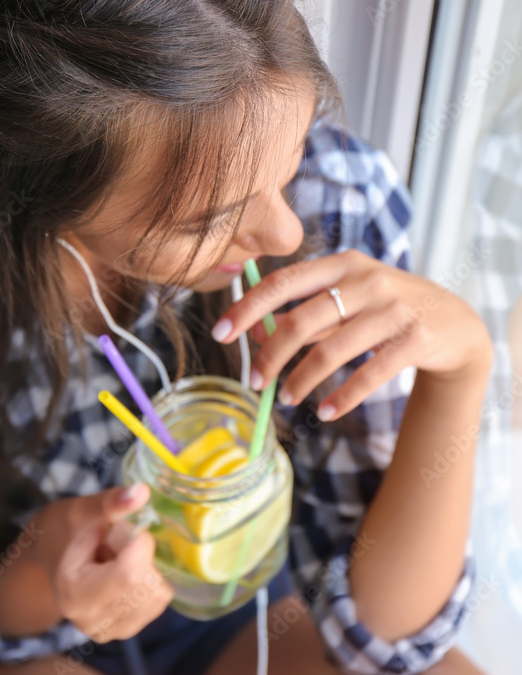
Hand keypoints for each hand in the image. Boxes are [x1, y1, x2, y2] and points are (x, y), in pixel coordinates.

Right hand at [31, 484, 173, 641]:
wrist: (50, 556)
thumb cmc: (64, 530)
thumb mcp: (82, 510)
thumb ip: (112, 502)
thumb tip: (143, 491)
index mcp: (75, 594)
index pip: (130, 572)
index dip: (139, 542)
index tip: (124, 528)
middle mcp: (92, 621)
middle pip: (146, 585)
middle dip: (141, 556)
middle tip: (115, 546)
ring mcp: (110, 631)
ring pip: (158, 594)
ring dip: (146, 570)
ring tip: (117, 560)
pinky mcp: (125, 631)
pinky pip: (159, 603)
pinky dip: (149, 583)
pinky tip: (124, 574)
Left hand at [211, 249, 492, 419]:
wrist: (455, 323)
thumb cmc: (387, 309)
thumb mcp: (348, 299)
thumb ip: (305, 311)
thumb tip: (254, 332)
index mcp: (342, 263)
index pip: (282, 282)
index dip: (246, 307)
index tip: (219, 332)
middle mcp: (368, 280)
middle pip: (300, 320)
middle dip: (269, 355)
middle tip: (254, 381)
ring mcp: (394, 309)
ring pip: (330, 350)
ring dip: (301, 380)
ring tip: (286, 399)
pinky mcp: (416, 339)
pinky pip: (368, 375)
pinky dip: (341, 398)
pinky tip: (324, 411)